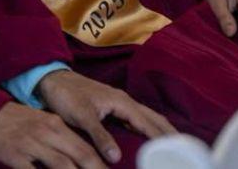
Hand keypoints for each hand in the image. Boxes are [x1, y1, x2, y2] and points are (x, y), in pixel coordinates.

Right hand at [0, 102, 105, 168]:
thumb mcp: (40, 123)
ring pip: (62, 166)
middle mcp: (48, 133)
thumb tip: (77, 159)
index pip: (85, 147)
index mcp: (56, 124)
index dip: (100, 165)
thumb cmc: (14, 121)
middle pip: (80, 156)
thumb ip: (59, 139)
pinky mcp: (15, 156)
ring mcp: (31, 145)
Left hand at [37, 70, 175, 162]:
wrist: (54, 81)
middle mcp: (125, 101)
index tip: (176, 149)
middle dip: (168, 132)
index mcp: (122, 102)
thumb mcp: (83, 117)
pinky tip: (148, 136)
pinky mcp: (113, 106)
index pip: (147, 123)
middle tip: (183, 148)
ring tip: (172, 143)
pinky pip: (137, 118)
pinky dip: (148, 127)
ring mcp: (119, 103)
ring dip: (160, 128)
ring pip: (147, 116)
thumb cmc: (67, 96)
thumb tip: (116, 157)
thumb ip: (100, 136)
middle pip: (153, 117)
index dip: (162, 137)